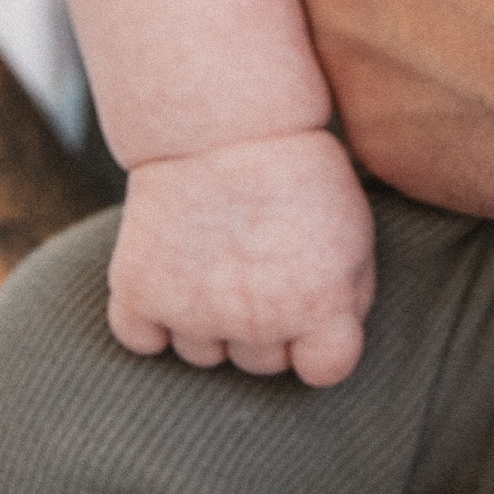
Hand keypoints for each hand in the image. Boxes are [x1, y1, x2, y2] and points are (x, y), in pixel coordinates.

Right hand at [109, 128, 375, 382]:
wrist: (220, 122)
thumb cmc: (297, 172)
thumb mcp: (353, 230)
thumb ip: (349, 298)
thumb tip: (327, 344)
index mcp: (319, 306)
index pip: (324, 371)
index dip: (318, 344)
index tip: (309, 310)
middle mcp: (258, 322)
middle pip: (260, 363)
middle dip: (264, 326)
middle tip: (256, 264)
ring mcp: (194, 314)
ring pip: (202, 355)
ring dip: (207, 321)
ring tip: (213, 257)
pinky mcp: (139, 295)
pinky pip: (141, 340)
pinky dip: (148, 319)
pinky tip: (168, 276)